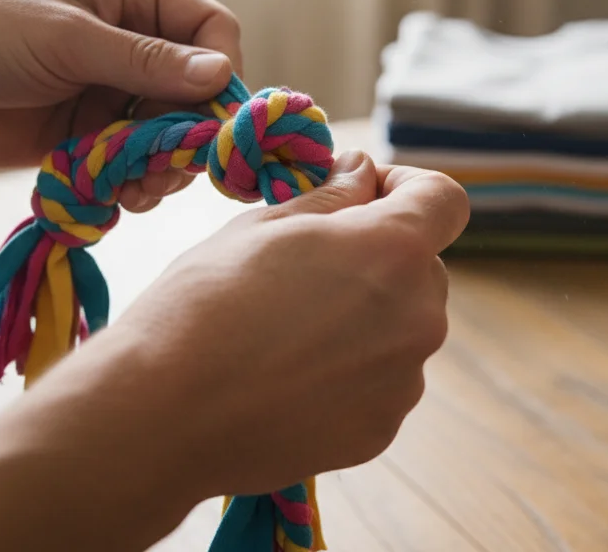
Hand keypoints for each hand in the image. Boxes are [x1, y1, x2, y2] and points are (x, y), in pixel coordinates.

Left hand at [0, 0, 241, 211]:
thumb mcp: (70, 40)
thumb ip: (146, 62)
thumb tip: (221, 75)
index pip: (211, 28)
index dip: (220, 69)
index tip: (210, 113)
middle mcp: (135, 42)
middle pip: (200, 90)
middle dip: (191, 132)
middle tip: (173, 166)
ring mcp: (118, 92)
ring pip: (174, 133)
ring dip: (167, 165)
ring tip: (142, 189)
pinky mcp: (98, 135)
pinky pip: (140, 162)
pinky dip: (139, 182)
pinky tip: (123, 197)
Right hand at [88, 150, 470, 498]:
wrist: (162, 416)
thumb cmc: (203, 305)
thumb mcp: (264, 225)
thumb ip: (332, 196)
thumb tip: (362, 175)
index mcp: (395, 252)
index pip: (445, 200)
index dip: (406, 187)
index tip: (360, 195)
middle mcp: (420, 317)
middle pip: (423, 267)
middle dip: (378, 256)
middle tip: (305, 267)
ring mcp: (404, 382)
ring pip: (401, 327)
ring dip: (364, 317)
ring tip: (285, 331)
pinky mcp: (381, 431)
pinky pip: (380, 382)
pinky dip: (348, 372)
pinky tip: (287, 377)